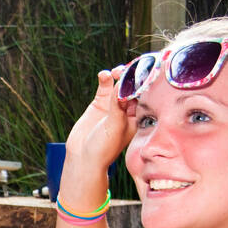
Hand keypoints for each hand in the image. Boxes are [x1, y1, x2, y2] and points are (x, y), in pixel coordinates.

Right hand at [61, 67, 137, 189]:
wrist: (83, 158)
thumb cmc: (103, 149)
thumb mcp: (113, 127)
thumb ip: (117, 106)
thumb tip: (120, 84)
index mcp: (136, 117)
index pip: (144, 95)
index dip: (143, 82)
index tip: (142, 71)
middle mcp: (126, 110)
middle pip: (133, 87)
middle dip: (131, 76)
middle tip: (128, 69)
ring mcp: (112, 106)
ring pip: (119, 84)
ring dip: (119, 75)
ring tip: (115, 72)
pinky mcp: (99, 104)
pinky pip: (104, 86)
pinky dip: (105, 78)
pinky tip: (103, 75)